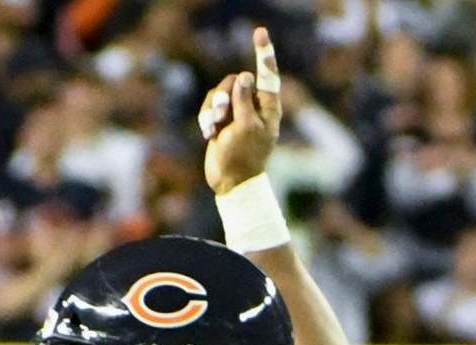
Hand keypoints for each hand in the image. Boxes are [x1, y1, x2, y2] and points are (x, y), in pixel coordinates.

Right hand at [200, 25, 281, 193]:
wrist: (230, 182)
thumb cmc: (244, 158)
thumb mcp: (246, 127)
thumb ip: (244, 100)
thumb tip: (244, 76)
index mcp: (268, 107)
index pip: (266, 75)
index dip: (263, 53)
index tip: (259, 32)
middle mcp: (254, 106)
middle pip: (235, 81)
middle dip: (224, 96)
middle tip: (221, 115)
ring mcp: (237, 112)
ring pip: (220, 92)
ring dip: (213, 109)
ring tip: (213, 129)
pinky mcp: (221, 120)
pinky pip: (210, 105)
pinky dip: (206, 118)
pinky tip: (207, 135)